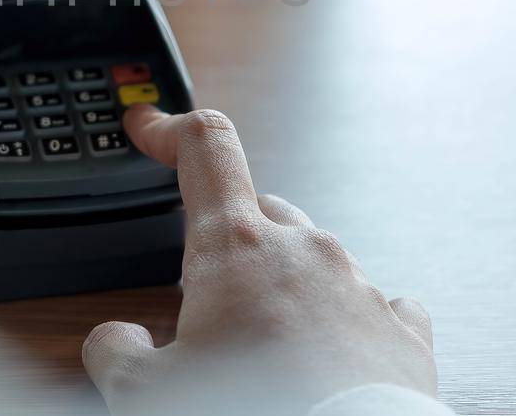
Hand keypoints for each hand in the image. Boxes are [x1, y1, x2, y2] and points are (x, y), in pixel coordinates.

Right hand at [83, 106, 436, 415]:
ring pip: (314, 260)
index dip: (169, 129)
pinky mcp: (399, 330)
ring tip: (263, 349)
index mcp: (236, 248)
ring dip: (285, 288)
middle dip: (229, 240)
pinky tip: (333, 356)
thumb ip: (118, 352)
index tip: (150, 128)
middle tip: (206, 295)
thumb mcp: (147, 392)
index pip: (205, 148)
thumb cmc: (253, 415)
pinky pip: (374, 306)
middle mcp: (304, 251)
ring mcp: (357, 286)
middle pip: (258, 211)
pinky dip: (348, 323)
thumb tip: (115, 340)